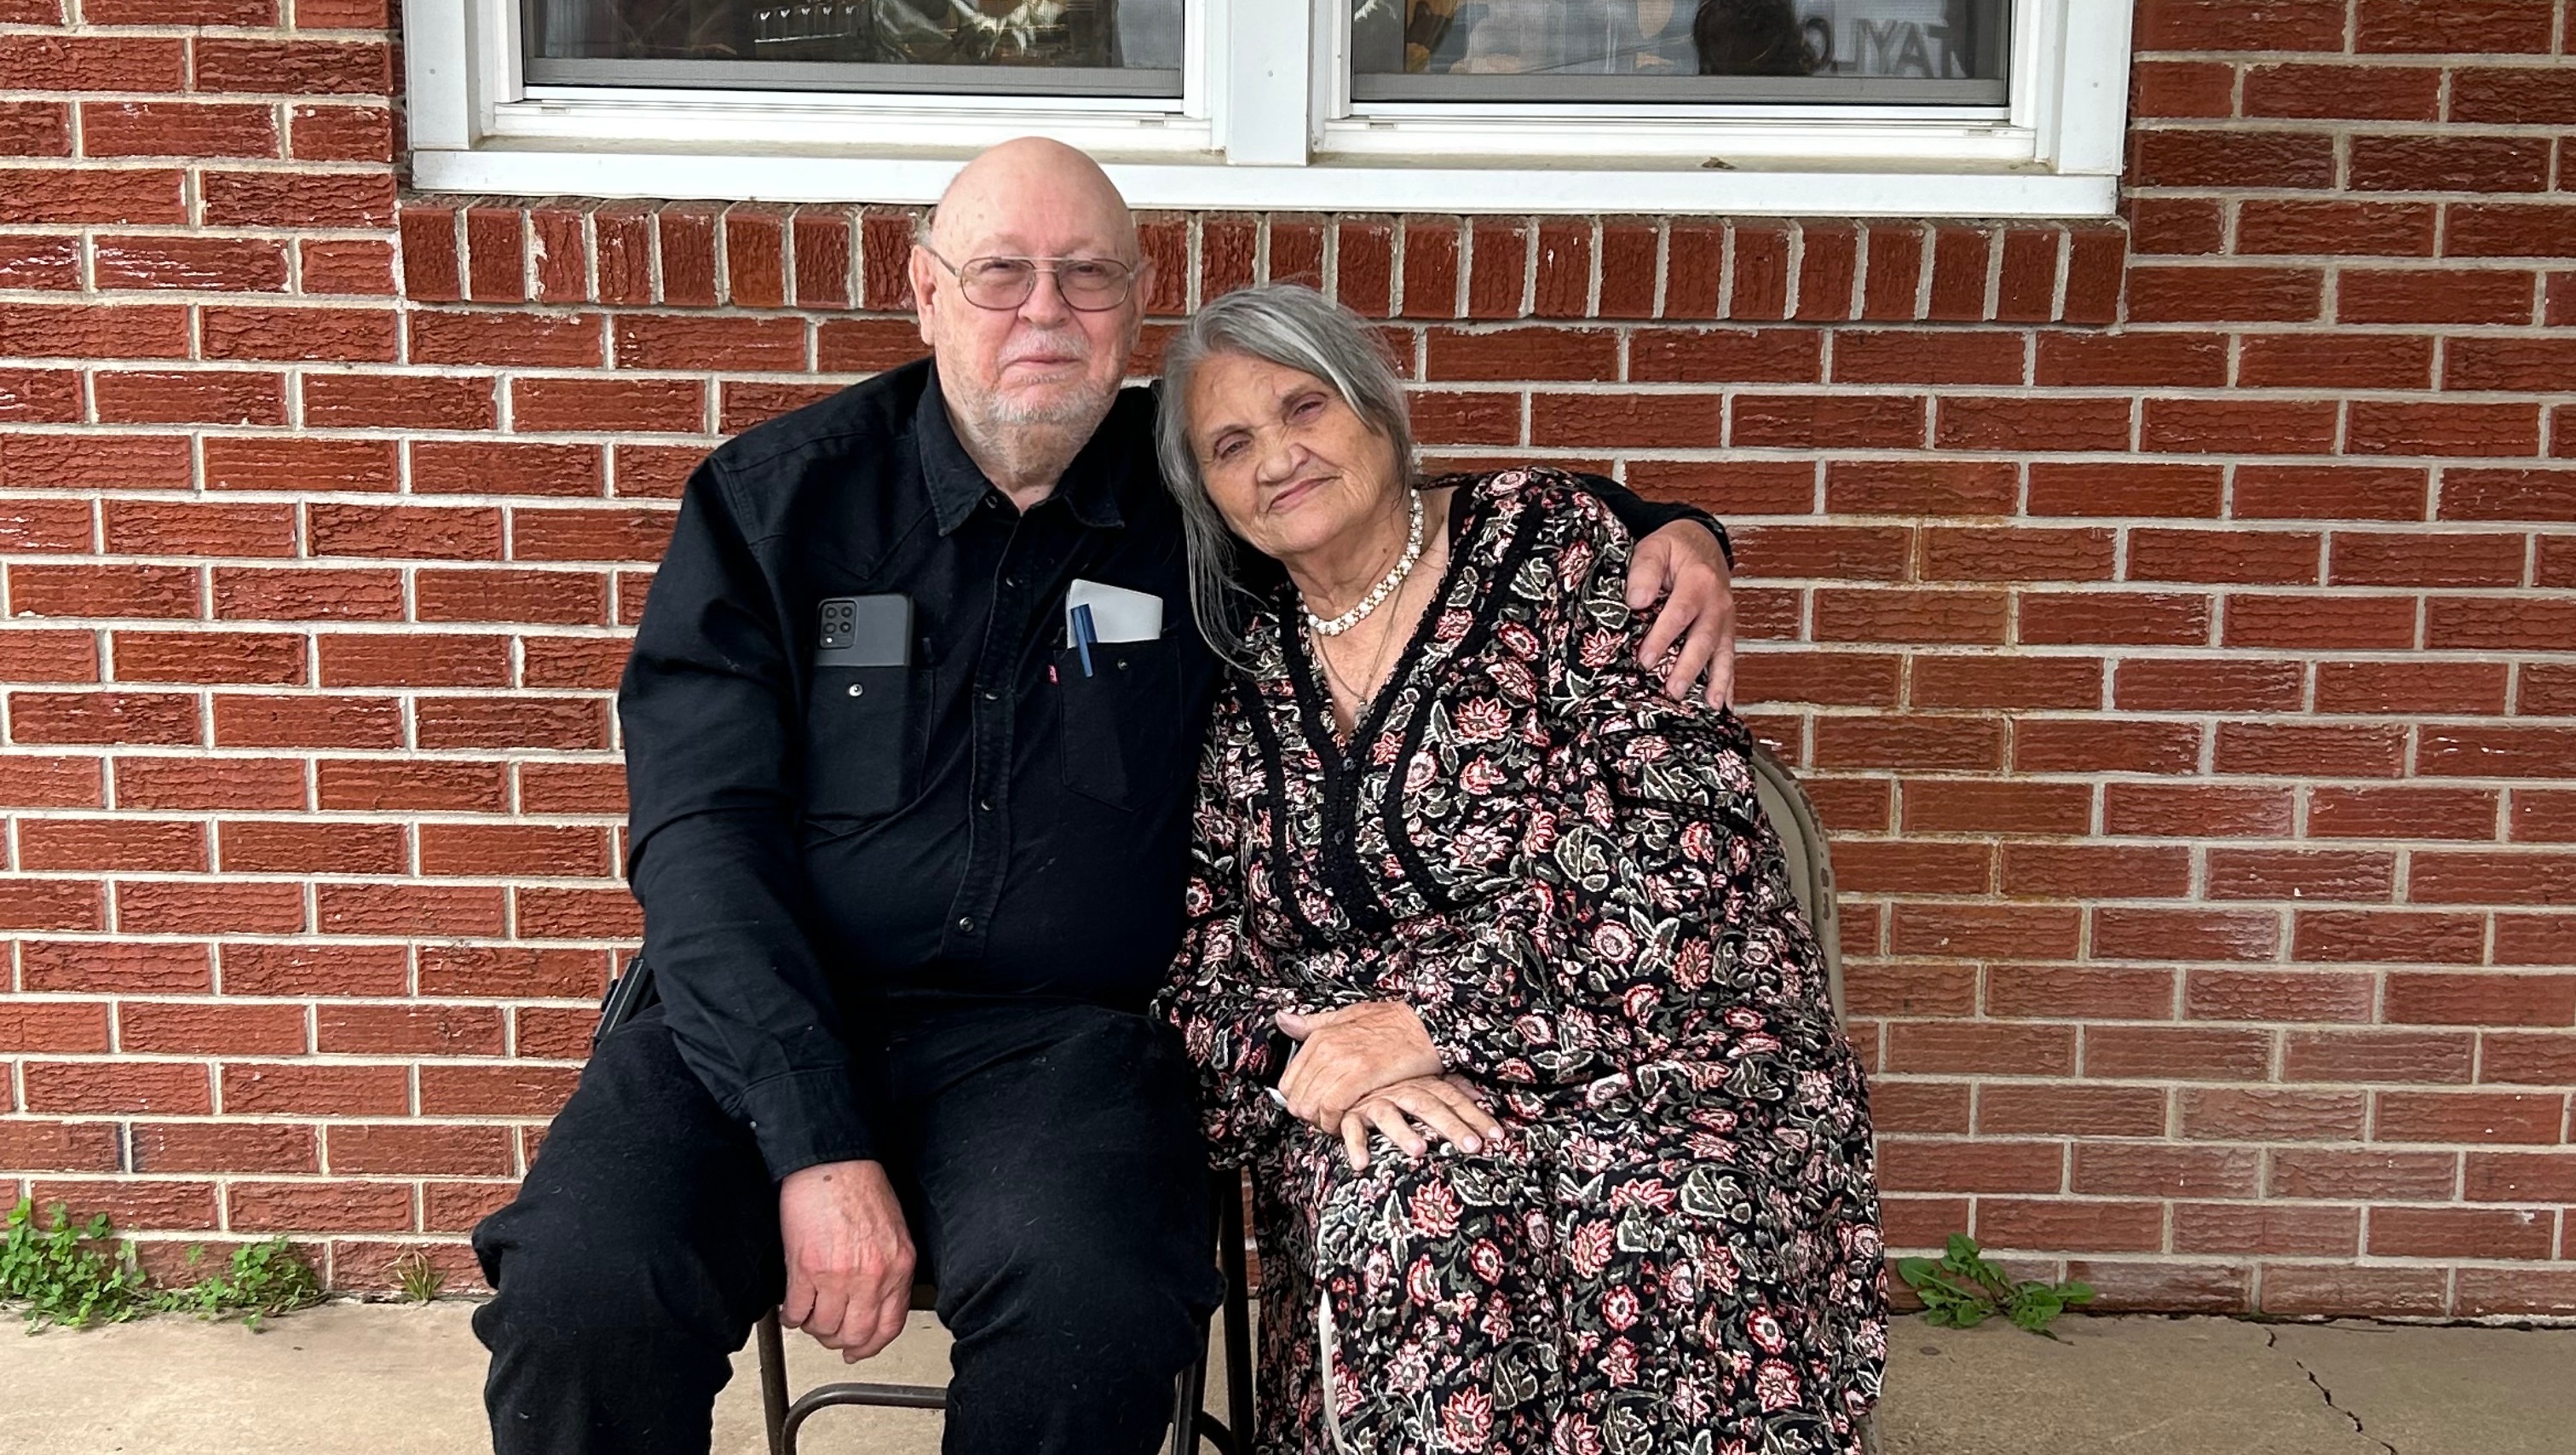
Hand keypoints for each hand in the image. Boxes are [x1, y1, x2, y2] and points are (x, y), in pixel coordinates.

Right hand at [778, 1159, 914, 1362]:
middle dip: (838, 1340)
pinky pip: (797, 1312)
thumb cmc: (860, 1188)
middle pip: (855, 1334)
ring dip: (813, 1327)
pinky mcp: (806, 1269)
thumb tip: (875, 1300)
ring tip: (808, 1315)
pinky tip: (791, 1307)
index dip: (870, 1345)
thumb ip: (889, 1269)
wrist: (831, 1163)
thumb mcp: (893, 1232)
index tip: (858, 1350)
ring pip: (824, 1327)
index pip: (889, 1325)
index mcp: (897, 1266)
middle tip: (828, 1334)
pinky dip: (791, 1316)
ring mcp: (838, 1275)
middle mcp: (871, 1275)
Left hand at [1275, 1002, 1442, 1133]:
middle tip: (1325, 1120)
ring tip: (1335, 1124)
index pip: (1288, 1082)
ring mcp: (1342, 1061)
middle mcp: (1326, 1048)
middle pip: (1297, 1098)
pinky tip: (1343, 1125)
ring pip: (1311, 1105)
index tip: (1313, 1109)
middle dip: (1308, 1115)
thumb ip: (1313, 1023)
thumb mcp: (1347, 1016)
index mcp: (1320, 1037)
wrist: (1425, 1024)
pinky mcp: (1361, 1075)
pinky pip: (1332, 1107)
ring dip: (1320, 1122)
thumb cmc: (1391, 1023)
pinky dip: (1333, 1122)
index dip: (1298, 1102)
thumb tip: (1282, 1020)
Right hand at [1337, 1074, 1503, 1170]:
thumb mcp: (1423, 1083)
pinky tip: (1362, 1163)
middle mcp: (1400, 1091)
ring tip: (1419, 1151)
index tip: (1497, 1136)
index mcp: (1422, 1084)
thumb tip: (1481, 1097)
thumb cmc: (1392, 1084)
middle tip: (1471, 1146)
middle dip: (1451, 1126)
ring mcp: (1374, 1102)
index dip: (1476, 1116)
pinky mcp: (1349, 1114)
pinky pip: (1351, 1129)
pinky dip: (1355, 1145)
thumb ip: (1451, 1089)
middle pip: (1428, 1106)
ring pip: (1389, 1115)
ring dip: (1404, 1132)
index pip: (1453, 1099)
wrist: (1348, 1070)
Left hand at [1628, 520, 1736, 706]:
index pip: (1679, 613)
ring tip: (1711, 706)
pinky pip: (1729, 659)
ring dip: (1717, 682)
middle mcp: (1717, 603)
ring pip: (1722, 653)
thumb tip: (1636, 601)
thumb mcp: (1654, 547)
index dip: (1662, 638)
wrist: (1702, 541)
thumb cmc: (1673, 548)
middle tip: (1672, 691)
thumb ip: (1644, 570)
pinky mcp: (1726, 631)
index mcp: (1699, 581)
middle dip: (1689, 667)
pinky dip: (1729, 683)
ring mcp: (1725, 620)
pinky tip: (1724, 707)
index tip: (1644, 659)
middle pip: (1703, 639)